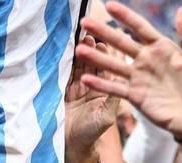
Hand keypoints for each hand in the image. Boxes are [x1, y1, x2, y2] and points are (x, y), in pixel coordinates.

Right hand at [65, 35, 122, 154]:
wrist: (68, 143)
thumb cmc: (91, 132)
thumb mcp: (105, 116)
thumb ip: (112, 99)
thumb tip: (120, 80)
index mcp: (105, 89)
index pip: (106, 67)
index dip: (104, 55)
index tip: (101, 42)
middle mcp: (91, 84)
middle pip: (91, 62)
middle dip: (89, 49)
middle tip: (87, 37)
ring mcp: (76, 85)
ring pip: (77, 64)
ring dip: (76, 53)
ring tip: (75, 41)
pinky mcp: (62, 87)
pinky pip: (63, 71)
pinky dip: (62, 61)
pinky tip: (61, 52)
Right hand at [77, 3, 181, 140]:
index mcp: (161, 47)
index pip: (140, 27)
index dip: (125, 16)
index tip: (110, 5)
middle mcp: (146, 60)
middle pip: (121, 42)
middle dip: (103, 32)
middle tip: (84, 21)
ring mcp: (139, 78)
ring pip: (113, 64)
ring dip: (96, 56)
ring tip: (78, 48)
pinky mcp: (136, 96)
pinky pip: (115, 88)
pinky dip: (100, 84)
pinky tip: (85, 78)